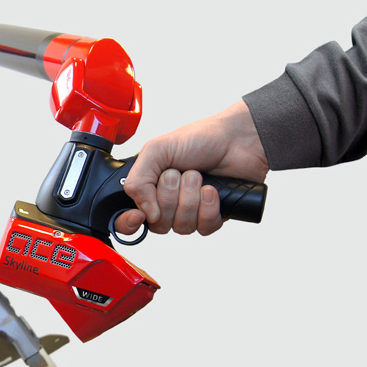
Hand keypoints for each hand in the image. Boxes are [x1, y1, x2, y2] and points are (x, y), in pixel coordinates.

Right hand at [115, 100, 267, 235]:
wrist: (237, 139)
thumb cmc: (199, 138)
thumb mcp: (156, 150)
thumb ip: (138, 180)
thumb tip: (145, 214)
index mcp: (148, 188)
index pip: (128, 220)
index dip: (129, 223)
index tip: (138, 215)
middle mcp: (166, 204)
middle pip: (158, 225)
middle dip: (169, 198)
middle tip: (178, 173)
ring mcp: (190, 212)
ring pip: (182, 227)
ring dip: (190, 199)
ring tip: (198, 176)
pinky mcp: (212, 217)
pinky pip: (204, 228)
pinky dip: (208, 208)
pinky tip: (212, 190)